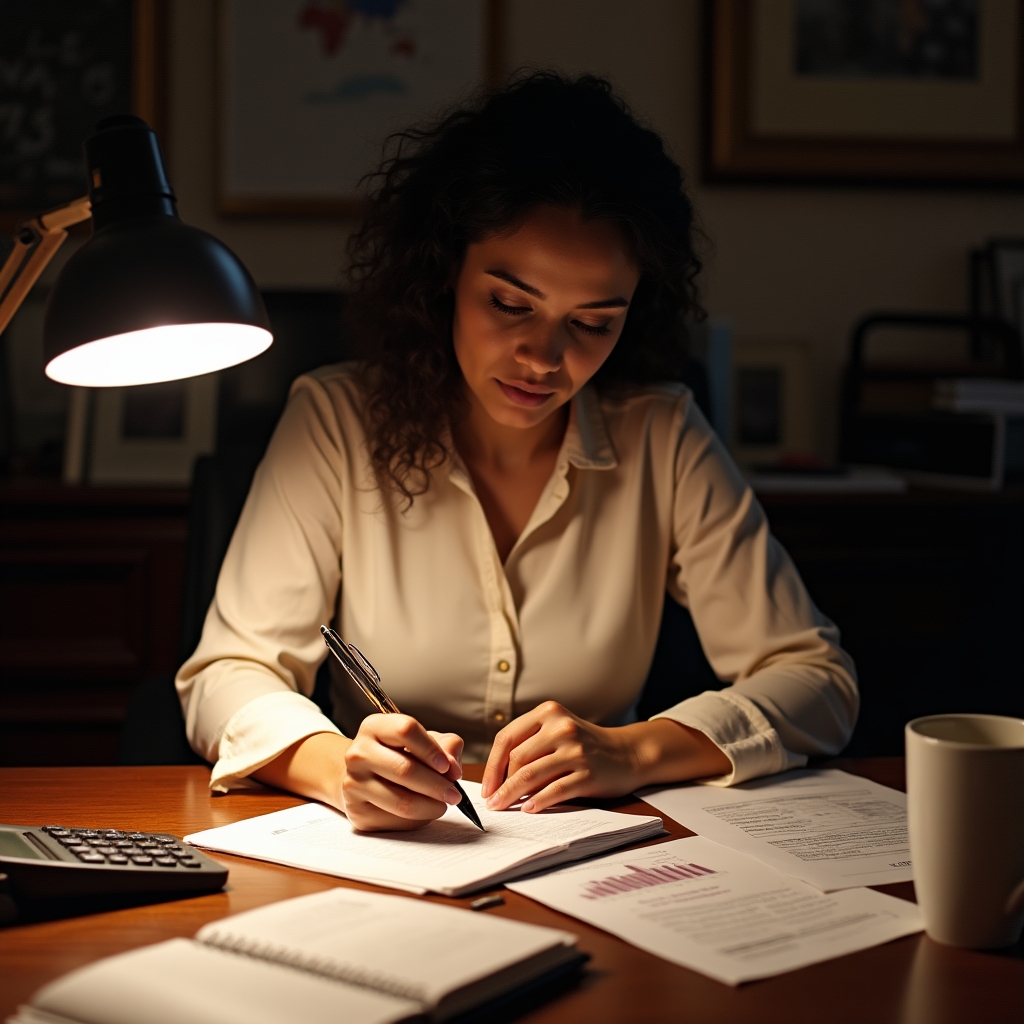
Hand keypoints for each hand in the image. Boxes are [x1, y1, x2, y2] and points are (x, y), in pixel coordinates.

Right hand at [341, 714, 464, 831]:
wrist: (363, 777)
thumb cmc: (398, 755)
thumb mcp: (422, 741)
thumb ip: (445, 746)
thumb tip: (453, 767)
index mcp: (374, 727)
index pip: (406, 730)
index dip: (431, 749)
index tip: (447, 766)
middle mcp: (359, 754)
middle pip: (404, 770)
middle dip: (437, 785)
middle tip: (454, 794)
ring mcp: (354, 784)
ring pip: (402, 801)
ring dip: (431, 806)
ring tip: (443, 804)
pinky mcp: (358, 812)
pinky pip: (396, 821)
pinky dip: (418, 820)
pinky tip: (423, 812)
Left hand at [480, 701, 731, 812]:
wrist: (628, 753)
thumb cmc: (585, 746)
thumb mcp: (556, 731)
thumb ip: (530, 744)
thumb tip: (495, 777)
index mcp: (548, 712)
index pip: (507, 737)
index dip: (491, 764)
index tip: (486, 786)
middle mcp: (561, 727)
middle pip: (517, 758)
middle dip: (500, 783)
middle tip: (492, 802)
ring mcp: (576, 750)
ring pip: (531, 775)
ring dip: (512, 795)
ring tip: (503, 808)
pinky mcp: (588, 773)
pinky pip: (554, 790)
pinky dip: (537, 802)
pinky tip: (529, 809)